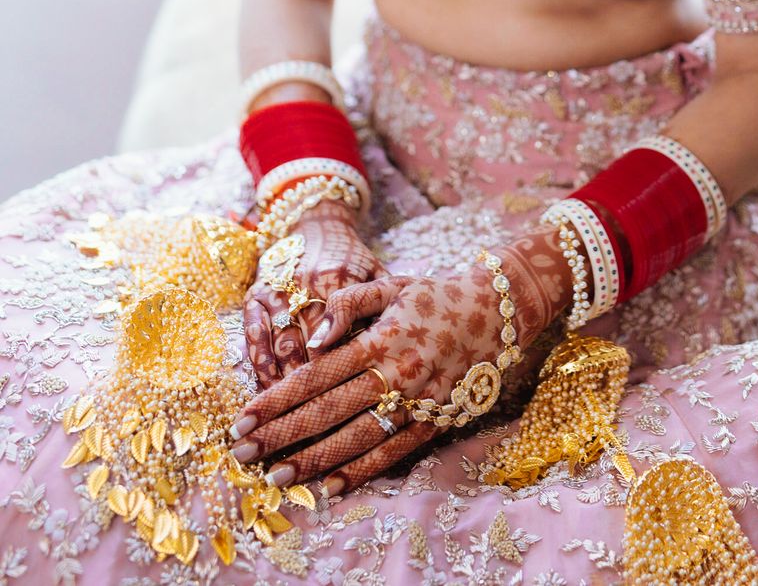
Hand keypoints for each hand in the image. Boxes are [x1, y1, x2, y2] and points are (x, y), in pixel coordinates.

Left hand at [227, 225, 574, 496]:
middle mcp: (398, 374)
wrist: (500, 311)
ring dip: (314, 460)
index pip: (317, 375)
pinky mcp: (436, 420)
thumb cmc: (436, 295)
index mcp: (381, 339)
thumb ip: (349, 303)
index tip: (243, 418)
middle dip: (282, 436)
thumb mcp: (391, 285)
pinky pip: (394, 453)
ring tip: (277, 477)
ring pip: (358, 439)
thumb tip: (314, 338)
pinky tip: (330, 486)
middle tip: (244, 454)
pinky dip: (361, 472)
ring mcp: (419, 401)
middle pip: (329, 411)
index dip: (277, 399)